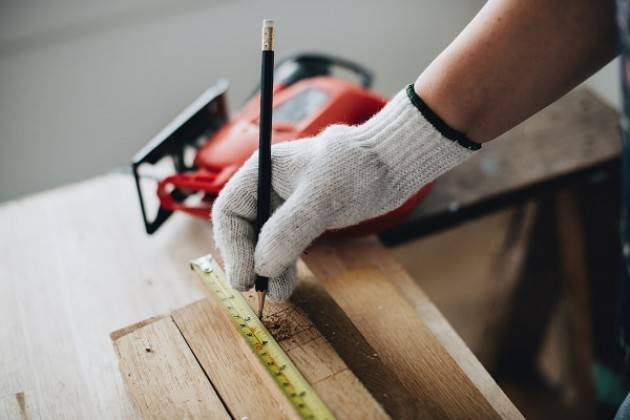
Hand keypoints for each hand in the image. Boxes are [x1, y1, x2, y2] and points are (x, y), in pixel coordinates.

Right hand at [212, 86, 476, 299]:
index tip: (244, 277)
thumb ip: (288, 230)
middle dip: (248, 261)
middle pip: (241, 230)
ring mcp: (283, 205)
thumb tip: (262, 267)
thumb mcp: (321, 197)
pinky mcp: (301, 219)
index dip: (232, 247)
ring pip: (261, 243)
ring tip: (277, 294)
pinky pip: (281, 247)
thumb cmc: (357, 168)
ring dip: (266, 269)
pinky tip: (286, 284)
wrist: (390, 165)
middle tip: (258, 290)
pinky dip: (282, 266)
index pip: (229, 212)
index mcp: (261, 172)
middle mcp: (266, 189)